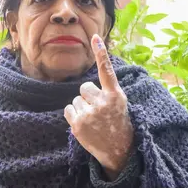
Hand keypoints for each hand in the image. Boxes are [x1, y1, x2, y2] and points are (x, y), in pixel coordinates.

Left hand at [64, 34, 133, 179]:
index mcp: (116, 96)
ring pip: (76, 99)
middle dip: (89, 97)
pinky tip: (85, 124)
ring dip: (82, 108)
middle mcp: (103, 103)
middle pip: (84, 87)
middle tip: (99, 111)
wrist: (118, 150)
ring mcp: (89, 115)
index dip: (101, 53)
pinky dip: (74, 115)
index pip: (107, 70)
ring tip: (94, 120)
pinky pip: (69, 109)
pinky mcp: (78, 125)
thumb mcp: (119, 103)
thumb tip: (89, 81)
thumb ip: (107, 90)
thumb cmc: (118, 122)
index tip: (95, 37)